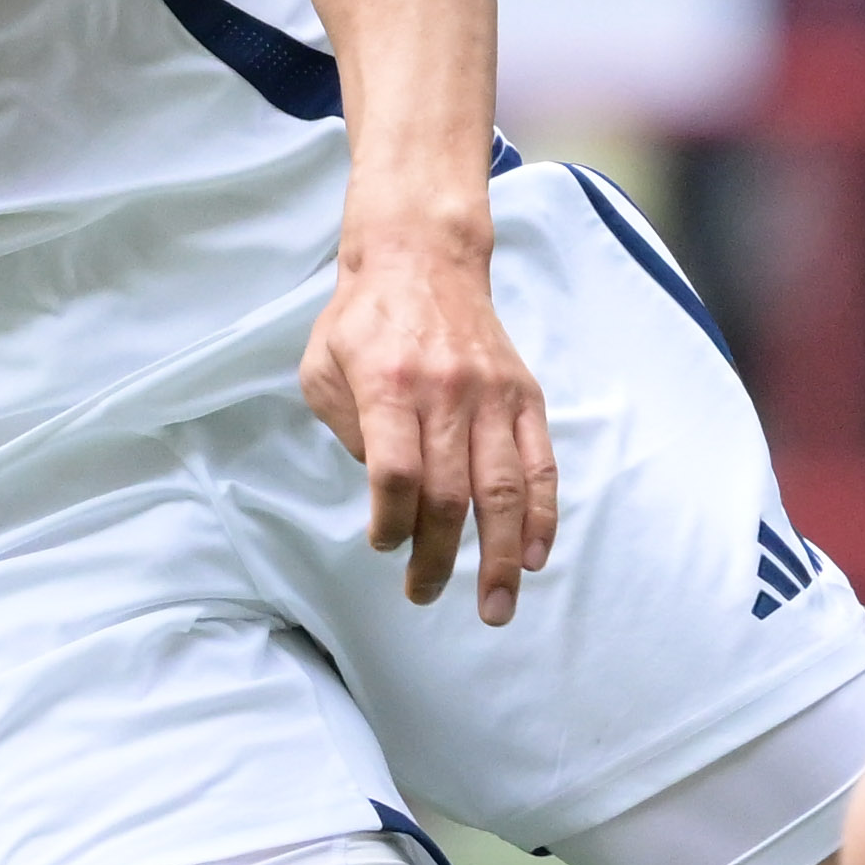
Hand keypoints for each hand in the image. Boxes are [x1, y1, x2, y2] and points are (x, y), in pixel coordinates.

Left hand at [297, 202, 558, 623]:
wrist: (424, 257)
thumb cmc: (363, 319)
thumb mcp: (323, 366)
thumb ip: (347, 430)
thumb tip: (387, 490)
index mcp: (388, 386)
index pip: (396, 474)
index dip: (391, 522)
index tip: (384, 544)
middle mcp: (446, 393)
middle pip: (450, 494)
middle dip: (439, 557)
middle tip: (425, 594)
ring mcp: (492, 395)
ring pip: (502, 489)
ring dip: (499, 557)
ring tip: (494, 606)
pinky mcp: (523, 395)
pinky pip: (541, 464)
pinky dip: (541, 515)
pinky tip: (534, 556)